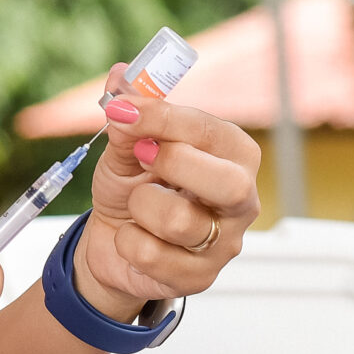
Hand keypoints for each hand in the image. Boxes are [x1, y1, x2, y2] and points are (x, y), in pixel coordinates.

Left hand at [75, 65, 263, 318]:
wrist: (113, 242)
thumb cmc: (133, 188)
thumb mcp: (127, 148)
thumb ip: (129, 114)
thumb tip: (122, 76)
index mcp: (233, 155)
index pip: (212, 131)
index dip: (164, 117)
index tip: (124, 108)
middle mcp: (241, 199)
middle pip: (228, 183)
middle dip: (173, 164)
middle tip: (139, 158)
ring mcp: (224, 242)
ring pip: (180, 221)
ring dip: (139, 206)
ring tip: (136, 206)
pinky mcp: (200, 277)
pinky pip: (152, 255)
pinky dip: (127, 241)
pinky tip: (134, 238)